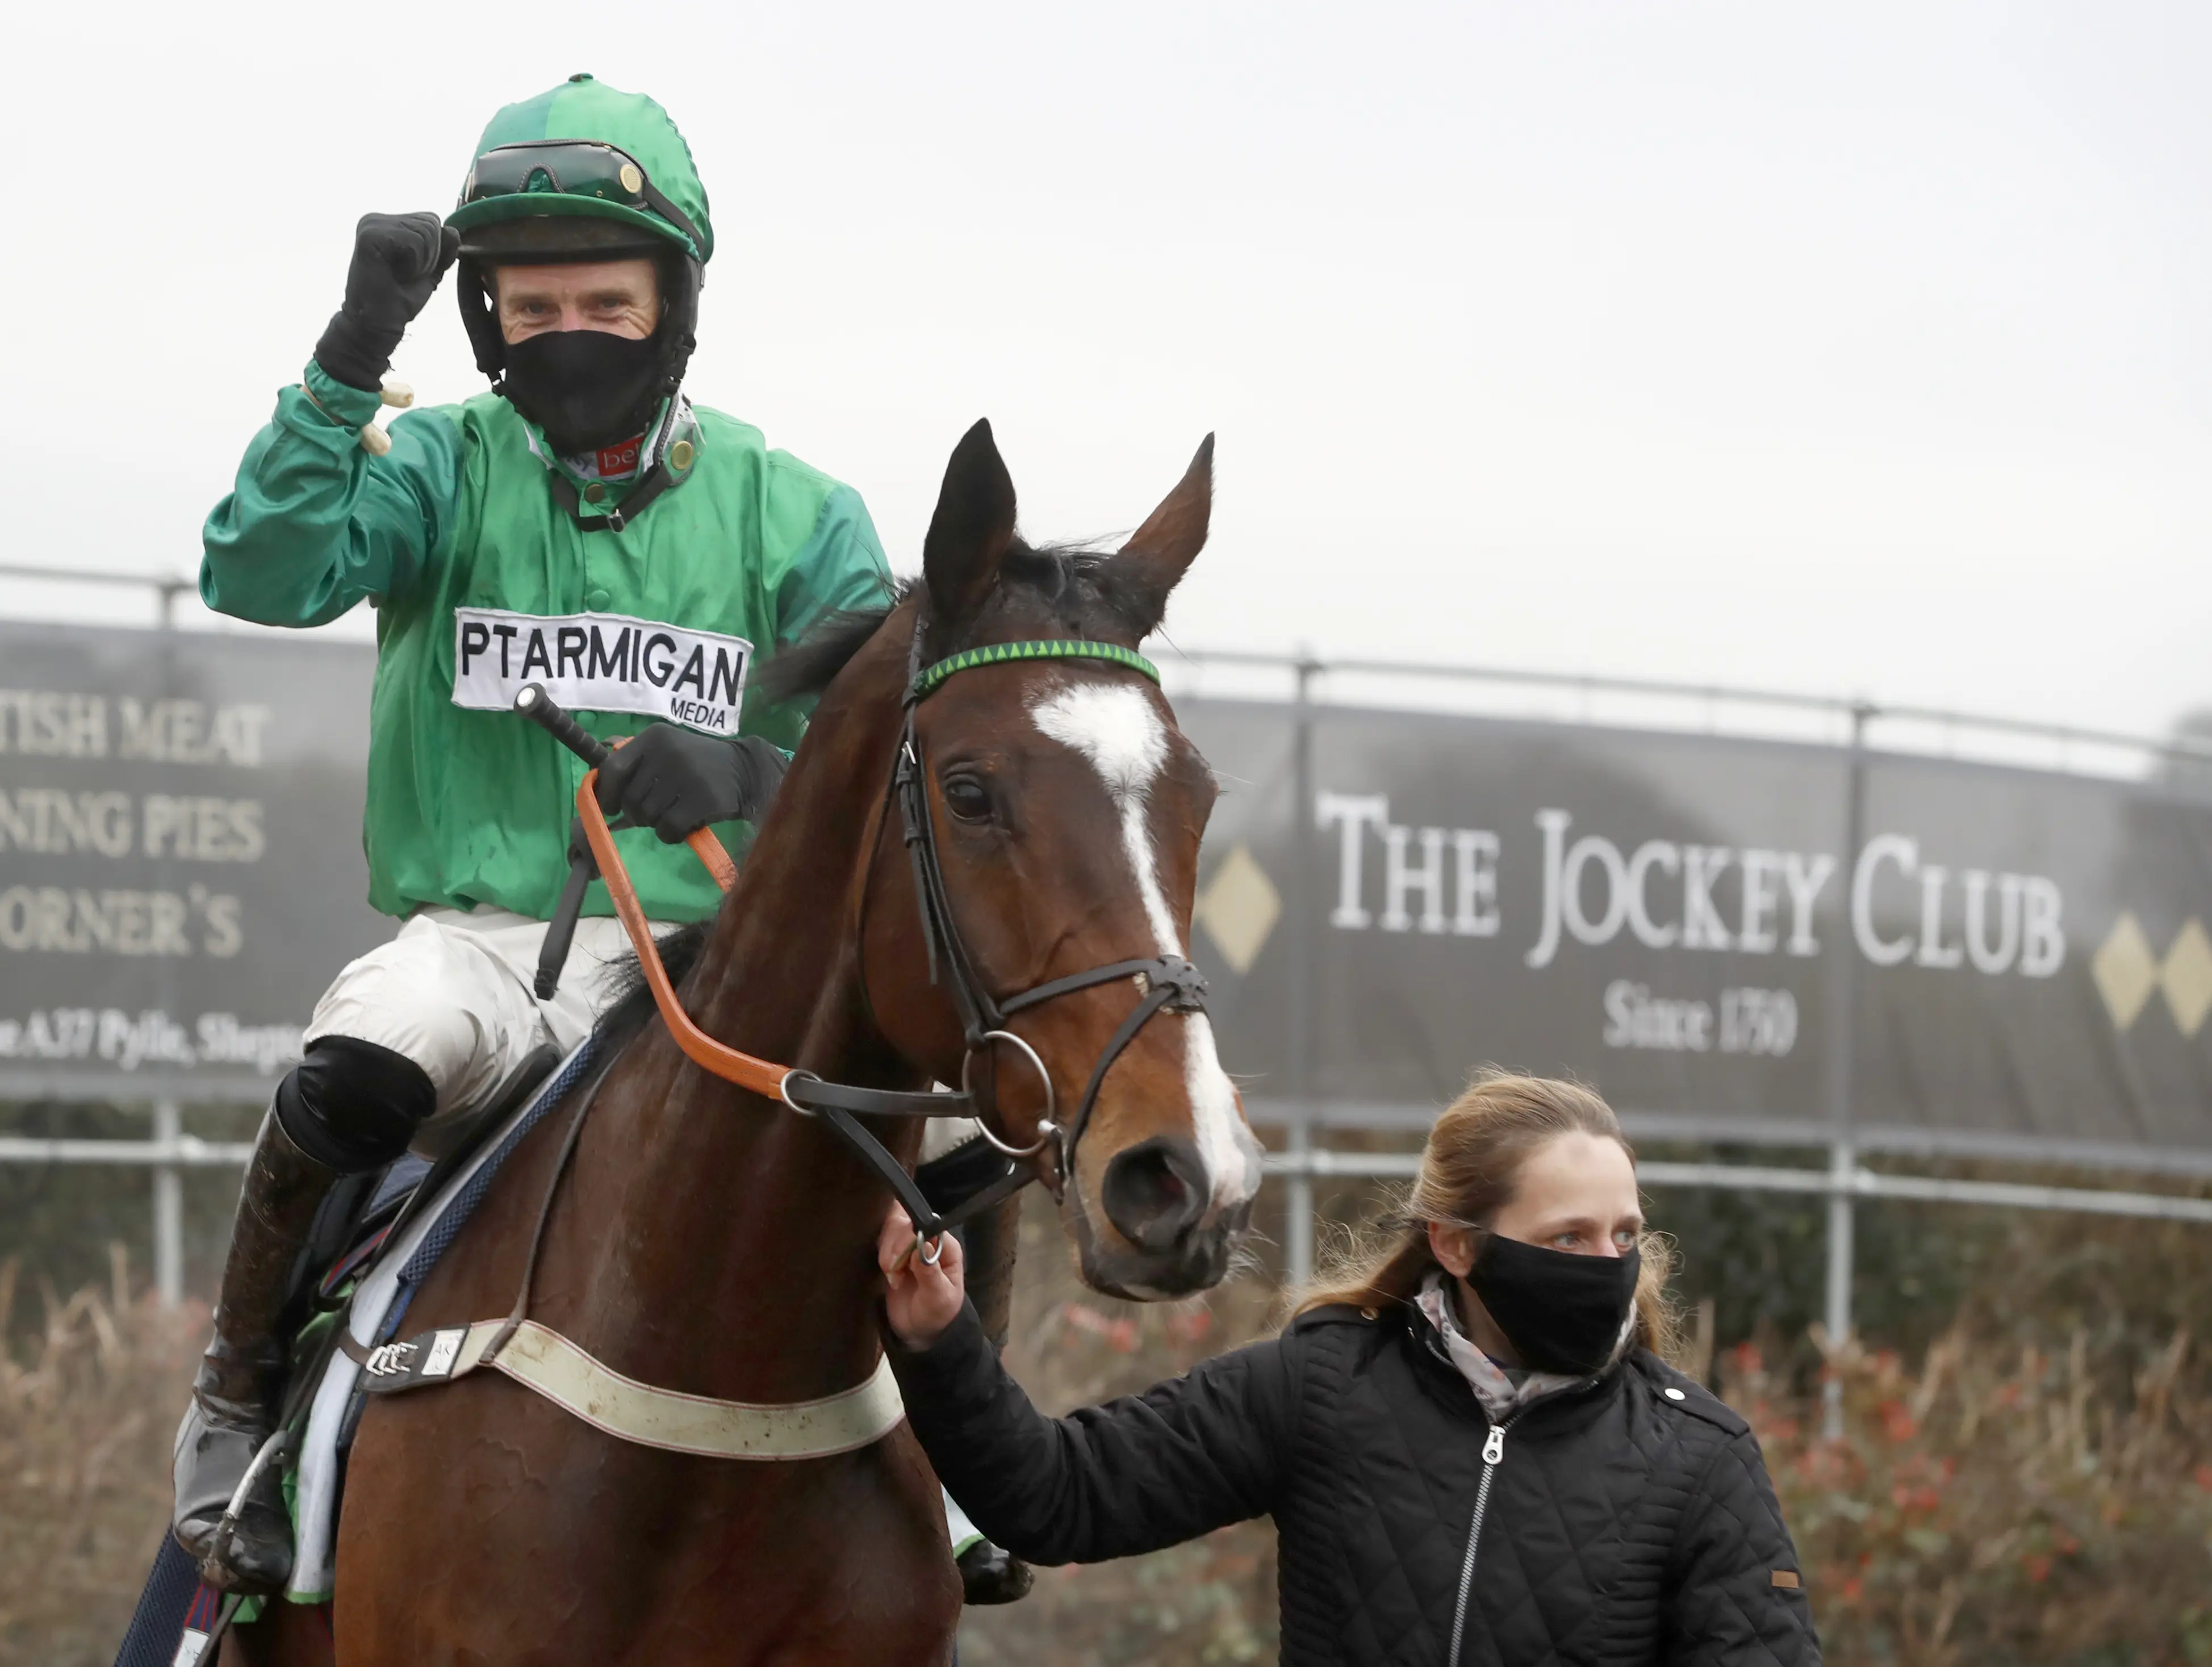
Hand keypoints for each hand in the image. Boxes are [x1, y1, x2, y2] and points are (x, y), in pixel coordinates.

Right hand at [313, 212, 461, 391]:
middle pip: (431, 223)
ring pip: (425, 232)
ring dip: (421, 263)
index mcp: (389, 223)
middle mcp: (378, 218)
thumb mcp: (431, 270)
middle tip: (404, 275)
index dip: (434, 251)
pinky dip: (413, 264)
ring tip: (399, 275)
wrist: (377, 323)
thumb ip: (443, 249)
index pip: (432, 219)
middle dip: (429, 256)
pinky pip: (414, 241)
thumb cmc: (400, 298)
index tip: (412, 271)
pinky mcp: (369, 235)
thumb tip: (453, 230)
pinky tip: (393, 274)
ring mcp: (371, 224)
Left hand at [594, 725, 786, 843]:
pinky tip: (684, 825)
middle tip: (656, 809)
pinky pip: (668, 830)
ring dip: (657, 823)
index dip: (606, 794)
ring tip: (675, 811)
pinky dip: (671, 834)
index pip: (613, 769)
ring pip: (648, 817)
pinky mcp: (701, 800)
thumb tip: (595, 788)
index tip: (612, 806)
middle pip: (630, 799)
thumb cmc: (695, 764)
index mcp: (653, 738)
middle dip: (638, 813)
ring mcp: (685, 776)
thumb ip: (633, 762)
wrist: (744, 772)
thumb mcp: (665, 749)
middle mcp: (667, 752)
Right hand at [879, 1203, 965, 1349]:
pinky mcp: (892, 1253)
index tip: (900, 1259)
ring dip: (886, 1251)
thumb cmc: (937, 1314)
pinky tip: (889, 1275)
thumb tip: (924, 1246)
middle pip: (905, 1221)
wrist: (919, 1331)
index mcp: (945, 1246)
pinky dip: (879, 1254)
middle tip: (893, 1270)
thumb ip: (931, 1273)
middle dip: (894, 1245)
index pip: (926, 1225)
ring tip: (894, 1277)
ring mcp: (908, 1245)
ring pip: (890, 1227)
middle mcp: (927, 1240)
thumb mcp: (939, 1298)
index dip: (910, 1237)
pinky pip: (880, 1239)